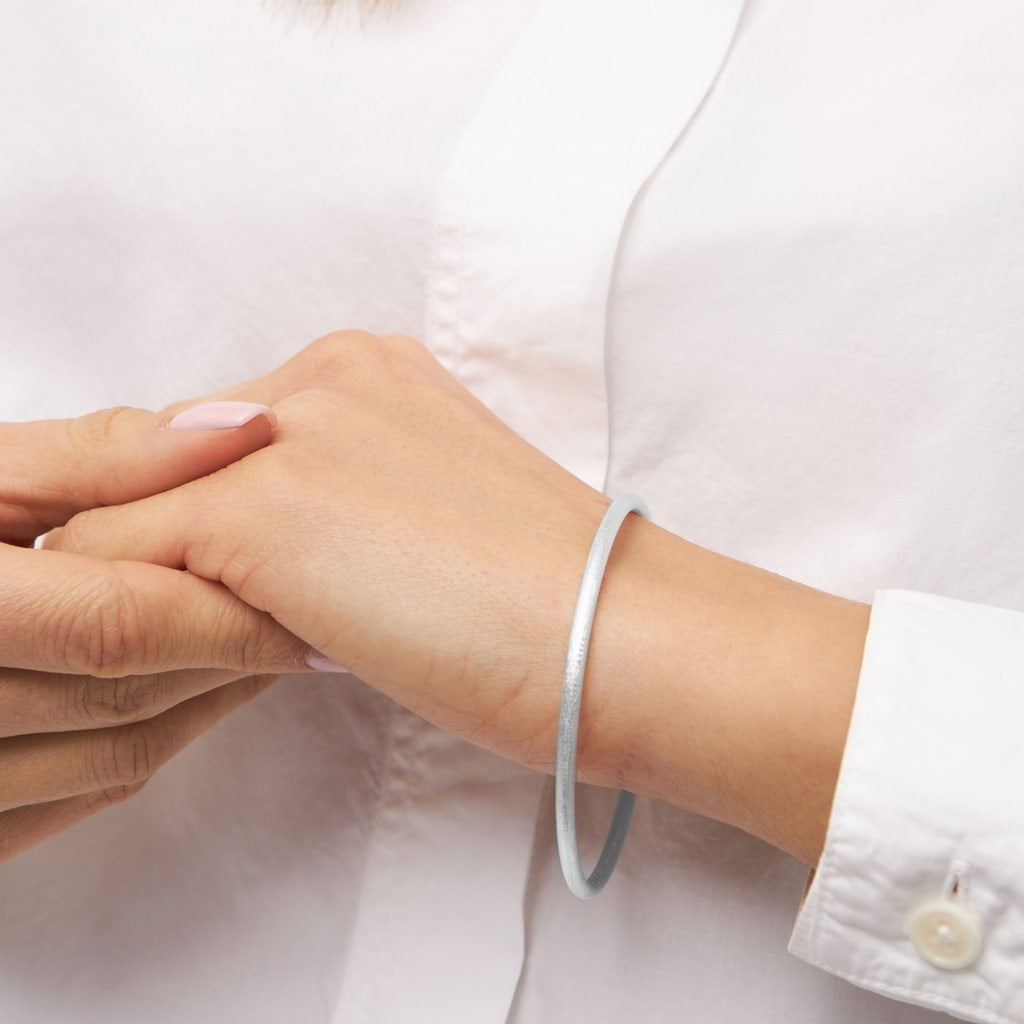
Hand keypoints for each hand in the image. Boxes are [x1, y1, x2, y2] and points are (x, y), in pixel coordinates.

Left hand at [51, 333, 868, 863]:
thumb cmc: (549, 601)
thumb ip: (342, 502)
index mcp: (365, 370)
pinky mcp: (255, 509)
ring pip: (123, 517)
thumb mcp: (428, 516)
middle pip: (159, 469)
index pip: (217, 445)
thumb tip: (267, 557)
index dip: (215, 529)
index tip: (243, 594)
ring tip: (214, 659)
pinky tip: (216, 671)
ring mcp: (285, 431)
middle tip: (213, 630)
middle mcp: (317, 373)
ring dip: (150, 594)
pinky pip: (121, 569)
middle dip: (171, 552)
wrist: (612, 634)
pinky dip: (142, 630)